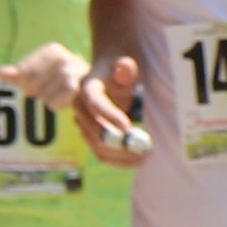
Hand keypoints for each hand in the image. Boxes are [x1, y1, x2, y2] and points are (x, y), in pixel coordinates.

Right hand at [64, 48, 154, 165]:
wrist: (109, 76)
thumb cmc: (120, 71)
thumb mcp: (124, 67)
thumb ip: (125, 68)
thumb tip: (124, 66)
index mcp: (87, 87)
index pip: (96, 103)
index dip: (110, 115)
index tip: (128, 127)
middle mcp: (81, 107)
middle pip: (96, 131)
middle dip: (120, 142)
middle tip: (146, 147)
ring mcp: (83, 124)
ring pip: (98, 146)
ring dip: (122, 155)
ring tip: (146, 155)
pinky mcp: (90, 136)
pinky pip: (101, 153)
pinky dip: (119, 160)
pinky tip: (138, 159)